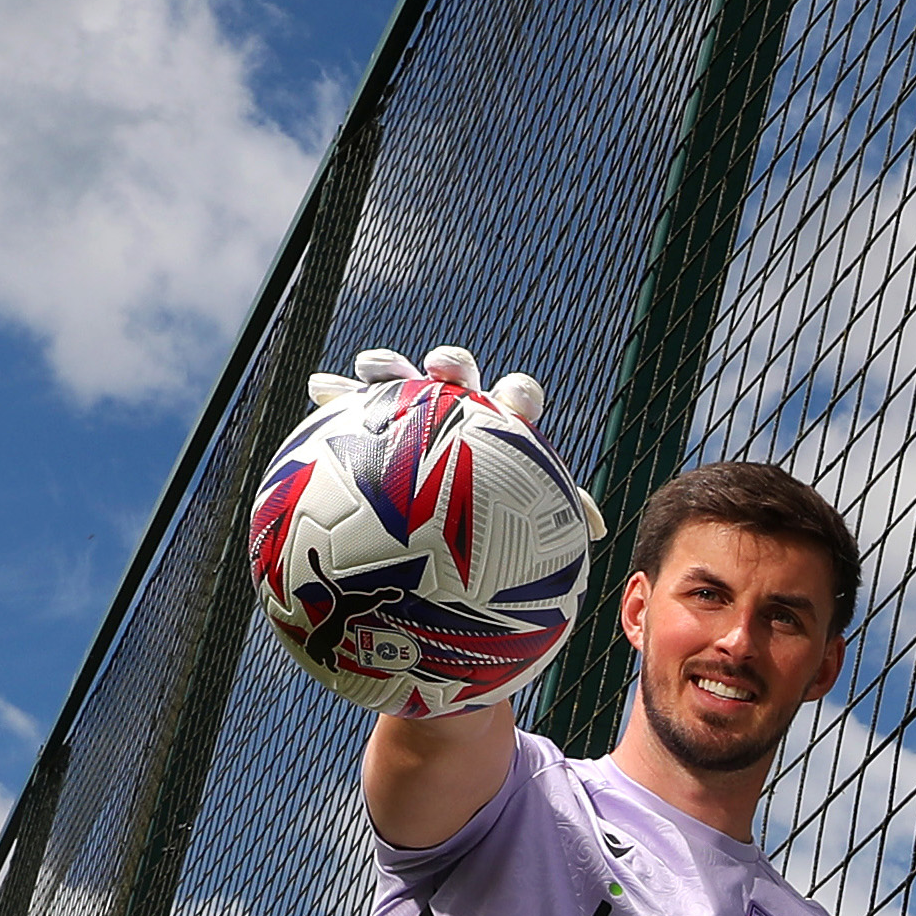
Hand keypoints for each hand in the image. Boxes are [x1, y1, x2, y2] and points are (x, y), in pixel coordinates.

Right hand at [307, 348, 554, 722]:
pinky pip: (347, 401)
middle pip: (458, 373)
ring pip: (398, 377)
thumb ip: (554, 521)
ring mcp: (410, 411)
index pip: (516, 399)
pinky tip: (317, 389)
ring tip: (371, 370)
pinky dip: (335, 392)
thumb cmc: (488, 538)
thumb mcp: (522, 534)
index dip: (518, 394)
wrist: (431, 551)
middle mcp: (457, 411)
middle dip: (453, 364)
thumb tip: (597, 529)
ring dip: (389, 368)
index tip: (515, 401)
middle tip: (444, 370)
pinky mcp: (368, 417)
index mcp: (499, 430)